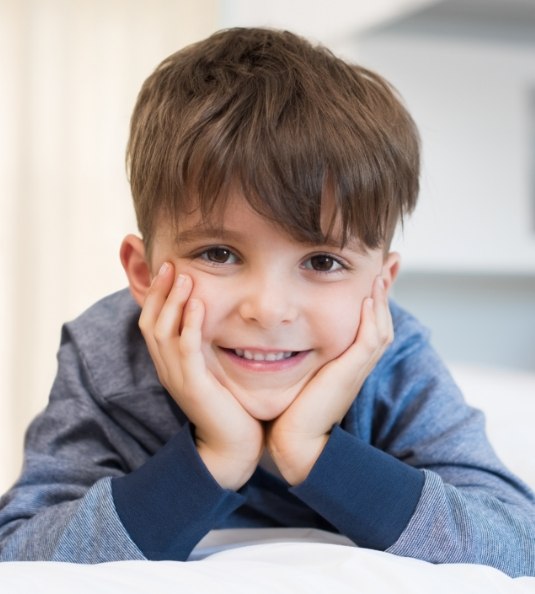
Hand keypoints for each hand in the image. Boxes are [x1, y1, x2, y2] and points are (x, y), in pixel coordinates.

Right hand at [139, 263, 263, 489]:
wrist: (232, 447)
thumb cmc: (227, 407)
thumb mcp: (210, 371)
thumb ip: (204, 348)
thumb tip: (211, 319)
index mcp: (169, 365)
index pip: (151, 323)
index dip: (156, 296)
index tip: (168, 269)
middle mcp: (167, 369)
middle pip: (150, 323)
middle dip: (159, 292)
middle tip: (170, 264)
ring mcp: (178, 378)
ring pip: (163, 333)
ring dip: (173, 302)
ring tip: (184, 276)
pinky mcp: (194, 386)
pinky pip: (187, 350)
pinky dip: (190, 325)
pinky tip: (199, 305)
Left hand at [267, 276, 393, 484]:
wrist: (295, 440)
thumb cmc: (293, 409)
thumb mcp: (303, 372)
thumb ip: (303, 352)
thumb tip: (289, 333)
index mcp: (350, 362)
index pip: (370, 323)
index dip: (377, 297)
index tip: (377, 271)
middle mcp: (359, 364)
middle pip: (382, 320)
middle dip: (387, 290)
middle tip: (391, 261)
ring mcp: (357, 369)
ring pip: (380, 327)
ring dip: (382, 298)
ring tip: (381, 272)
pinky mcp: (350, 374)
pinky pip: (368, 341)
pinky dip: (372, 319)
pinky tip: (368, 299)